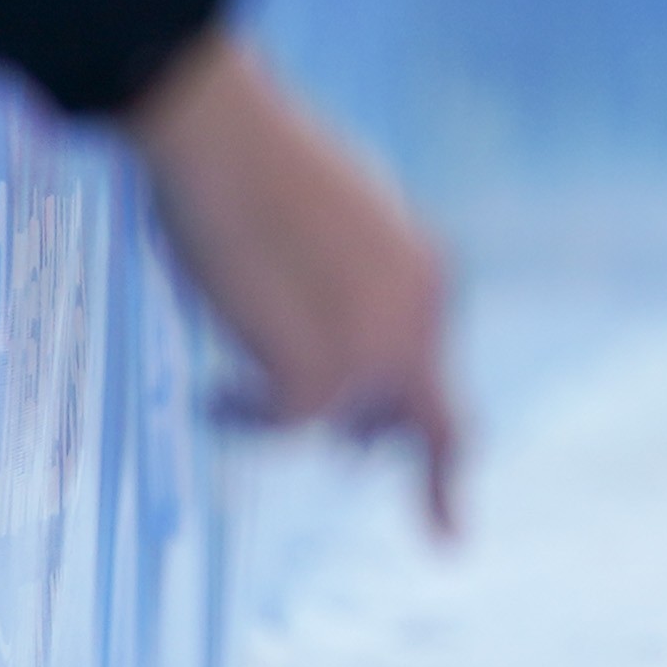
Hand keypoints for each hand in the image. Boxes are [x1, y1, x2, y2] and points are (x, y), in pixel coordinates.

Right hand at [124, 30, 460, 535]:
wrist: (221, 131)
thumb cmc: (252, 168)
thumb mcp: (331, 239)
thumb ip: (354, 304)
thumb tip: (344, 395)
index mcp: (430, 275)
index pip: (438, 371)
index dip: (427, 432)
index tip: (450, 515)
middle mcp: (423, 315)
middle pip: (432, 422)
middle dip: (428, 475)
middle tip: (447, 535)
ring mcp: (378, 348)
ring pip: (346, 425)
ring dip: (287, 414)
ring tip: (231, 384)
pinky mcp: (323, 370)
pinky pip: (292, 426)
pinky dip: (250, 418)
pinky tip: (217, 392)